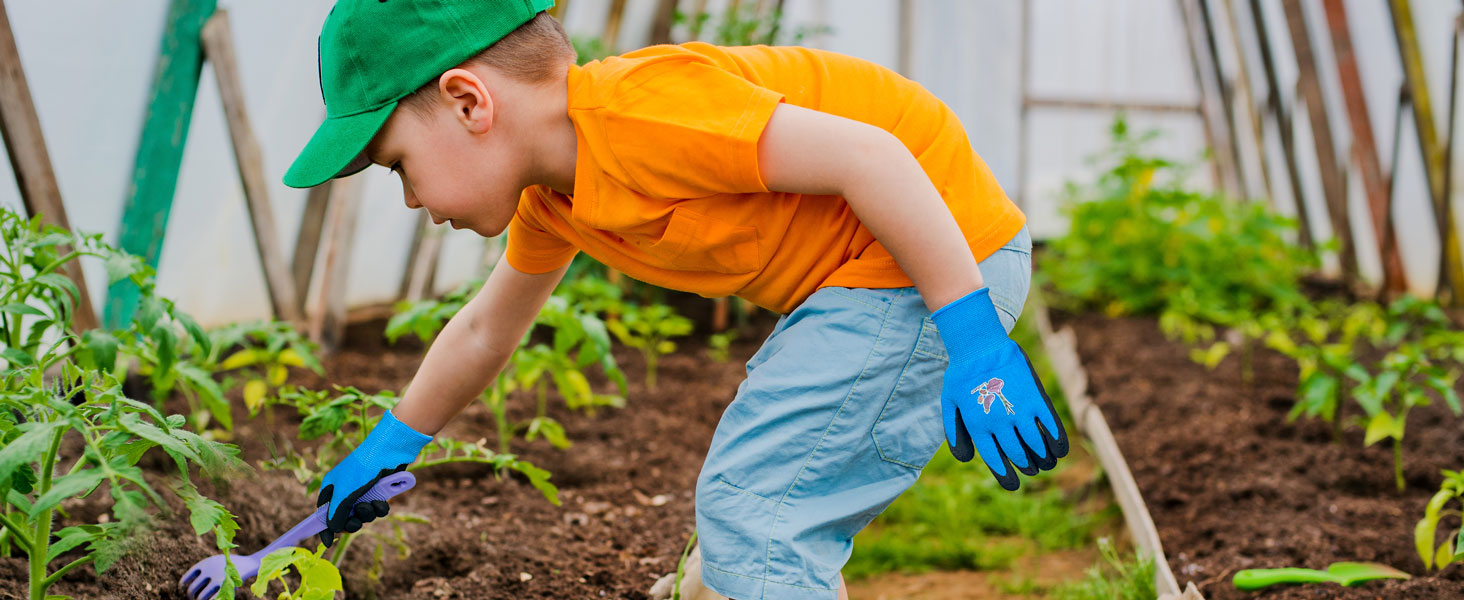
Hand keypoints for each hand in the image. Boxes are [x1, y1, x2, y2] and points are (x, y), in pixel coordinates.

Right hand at [315, 409, 430, 546]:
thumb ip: (337, 513)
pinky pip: (378, 509)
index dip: (325, 527)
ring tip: (371, 504)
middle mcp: (346, 490)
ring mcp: (364, 491)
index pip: (324, 512)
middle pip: (345, 517)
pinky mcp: (380, 491)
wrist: (390, 450)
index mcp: (332, 488)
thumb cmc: (362, 468)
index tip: (326, 542)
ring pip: (363, 515)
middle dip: (352, 522)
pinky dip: (380, 507)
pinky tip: (383, 501)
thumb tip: (333, 529)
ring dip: (368, 514)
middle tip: (356, 522)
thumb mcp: (345, 493)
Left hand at [930, 287, 1067, 489]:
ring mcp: (1020, 410)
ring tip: (1046, 464)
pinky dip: (1058, 441)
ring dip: (1043, 458)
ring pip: (1036, 444)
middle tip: (1031, 469)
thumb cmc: (962, 375)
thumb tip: (967, 459)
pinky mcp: (1036, 398)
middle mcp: (1000, 422)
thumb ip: (955, 433)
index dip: (1006, 476)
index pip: (995, 460)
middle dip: (1026, 465)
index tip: (1013, 485)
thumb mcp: (949, 404)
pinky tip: (1060, 451)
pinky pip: (1051, 425)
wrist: (980, 345)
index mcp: (978, 426)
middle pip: (1017, 454)